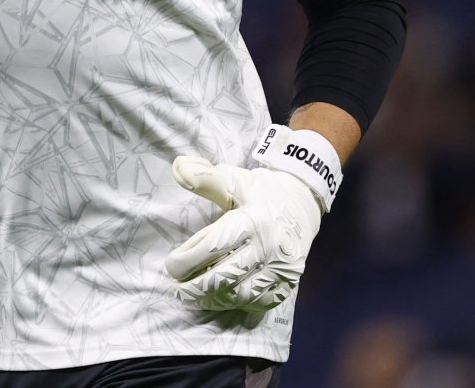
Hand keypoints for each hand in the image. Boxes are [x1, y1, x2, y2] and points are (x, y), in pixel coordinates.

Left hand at [164, 156, 321, 312]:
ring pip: (241, 295)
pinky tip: (221, 299)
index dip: (186, 260)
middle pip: (224, 277)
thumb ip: (205, 178)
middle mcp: (267, 246)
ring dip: (213, 300)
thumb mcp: (234, 179)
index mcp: (251, 220)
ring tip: (193, 297)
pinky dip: (237, 305)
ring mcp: (280, 268)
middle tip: (177, 289)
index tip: (171, 265)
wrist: (303, 201)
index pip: (211, 246)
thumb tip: (179, 168)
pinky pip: (260, 303)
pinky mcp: (288, 282)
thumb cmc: (260, 191)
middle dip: (194, 288)